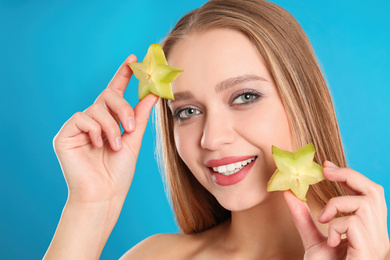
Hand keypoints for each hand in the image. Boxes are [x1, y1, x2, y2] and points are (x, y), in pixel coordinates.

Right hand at [53, 54, 158, 204]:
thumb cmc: (119, 171)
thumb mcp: (134, 139)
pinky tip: (98, 145)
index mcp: (109, 120)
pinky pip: (82, 118)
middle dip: (122, 107)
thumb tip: (153, 92)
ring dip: (112, 127)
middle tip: (131, 127)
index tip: (133, 58)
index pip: (115, 91)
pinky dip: (96, 131)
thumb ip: (140, 115)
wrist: (104, 194)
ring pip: (97, 108)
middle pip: (107, 95)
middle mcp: (93, 119)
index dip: (123, 74)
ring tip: (116, 146)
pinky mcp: (65, 134)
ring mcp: (78, 126)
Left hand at [284, 161, 388, 259]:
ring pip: (366, 202)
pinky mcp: (369, 252)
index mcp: (369, 230)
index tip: (326, 165)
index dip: (350, 175)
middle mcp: (378, 235)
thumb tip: (288, 192)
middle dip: (350, 175)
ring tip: (323, 218)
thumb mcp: (313, 240)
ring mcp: (377, 244)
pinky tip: (331, 240)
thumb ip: (303, 217)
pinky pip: (354, 223)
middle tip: (325, 171)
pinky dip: (336, 225)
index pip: (369, 193)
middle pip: (375, 190)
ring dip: (338, 204)